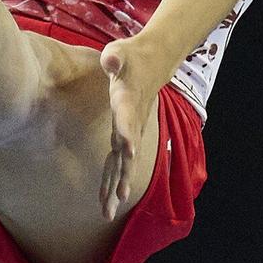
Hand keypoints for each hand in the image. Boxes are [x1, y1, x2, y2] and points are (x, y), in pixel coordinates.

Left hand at [97, 39, 162, 220]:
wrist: (155, 63)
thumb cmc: (132, 56)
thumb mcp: (121, 51)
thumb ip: (115, 57)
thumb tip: (110, 60)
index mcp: (128, 99)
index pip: (126, 118)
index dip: (127, 133)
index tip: (128, 151)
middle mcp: (131, 120)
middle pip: (127, 151)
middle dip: (122, 175)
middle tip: (118, 198)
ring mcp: (131, 130)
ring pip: (124, 163)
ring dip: (116, 186)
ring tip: (108, 211)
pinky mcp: (128, 135)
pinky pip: (119, 161)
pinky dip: (113, 179)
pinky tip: (107, 200)